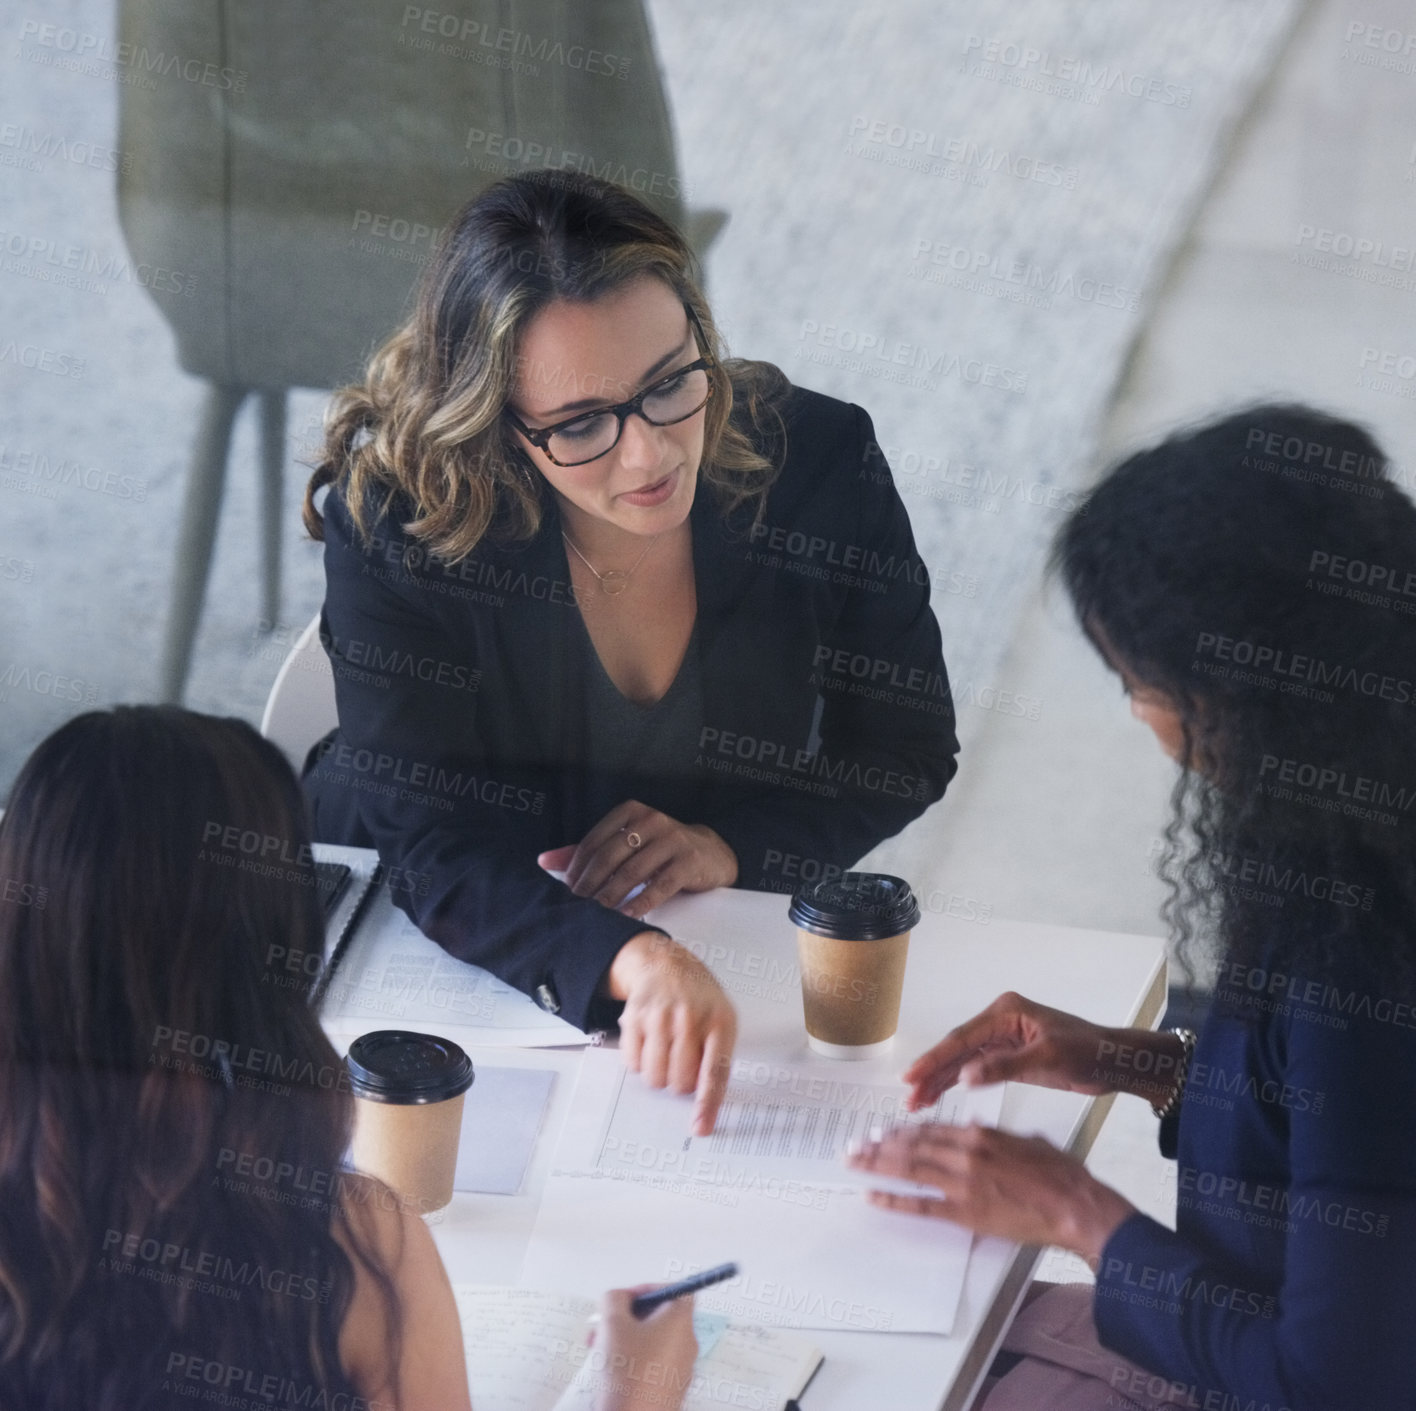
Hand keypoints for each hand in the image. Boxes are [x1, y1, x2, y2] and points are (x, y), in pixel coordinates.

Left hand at [539, 801, 737, 919]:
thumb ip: (590, 851)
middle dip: (591, 883)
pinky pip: (660, 886)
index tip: (568, 889)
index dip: (578, 866)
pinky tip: (627, 916)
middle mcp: (651, 820)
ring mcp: (672, 840)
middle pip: (612, 855)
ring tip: (598, 914)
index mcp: (631, 812)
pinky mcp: (688, 862)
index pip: (596, 840)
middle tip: (578, 905)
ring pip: (633, 871)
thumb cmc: (659, 850)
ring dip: (612, 895)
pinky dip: (640, 903)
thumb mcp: (627, 842)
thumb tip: (544, 861)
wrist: (710, 853)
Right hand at [585, 1286, 697, 1410]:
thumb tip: (617, 1297)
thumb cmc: (627, 1373)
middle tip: (603, 1328)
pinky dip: (633, 1360)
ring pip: (651, 1341)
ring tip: (599, 1351)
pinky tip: (611, 1372)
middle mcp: (687, 1342)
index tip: (624, 1300)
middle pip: (658, 1316)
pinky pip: (653, 1363)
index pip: (674, 1289)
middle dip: (626, 1318)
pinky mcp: (671, 1388)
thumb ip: (613, 1299)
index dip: (648, 1289)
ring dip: (625, 1339)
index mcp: (680, 1321)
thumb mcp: (612, 1324)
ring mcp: (681, 1368)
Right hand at [607, 932, 736, 1135]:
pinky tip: (649, 1043)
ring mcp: (660, 1016)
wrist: (666, 964)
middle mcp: (690, 1017)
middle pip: (680, 1080)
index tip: (700, 1128)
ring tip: (665, 1054)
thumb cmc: (699, 1000)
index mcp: (720, 1021)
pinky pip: (632, 1063)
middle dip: (680, 1084)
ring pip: (654, 1076)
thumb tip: (704, 1105)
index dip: (706, 1104)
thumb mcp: (721, 1020)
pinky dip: (640, 1062)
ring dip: (659, 1076)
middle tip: (681, 1067)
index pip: (715, 1071)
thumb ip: (717, 1058)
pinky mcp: (635, 1017)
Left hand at [846, 1122, 1134, 1264]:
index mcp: (980, 1135)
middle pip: (912, 1146)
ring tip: (854, 1162)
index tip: (883, 1131)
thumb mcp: (1026, 1141)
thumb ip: (995, 1135)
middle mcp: (965, 1154)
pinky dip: (893, 1199)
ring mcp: (962, 1183)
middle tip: (855, 1145)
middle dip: (879, 1145)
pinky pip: (920, 1204)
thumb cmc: (1059, 1174)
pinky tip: (872, 1195)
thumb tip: (974, 1127)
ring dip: (877, 1164)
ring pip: (909, 1169)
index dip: (903, 1131)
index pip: (931, 1130)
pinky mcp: (965, 1212)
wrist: (1075, 1206)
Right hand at [902, 991, 1164, 1109]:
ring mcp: (1003, 1039)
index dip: (935, 1058)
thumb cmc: (1088, 1052)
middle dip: (932, 1072)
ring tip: (917, 1102)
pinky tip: (941, 1095)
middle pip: (956, 1049)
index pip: (962, 1038)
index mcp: (1006, 1013)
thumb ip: (1005, 1066)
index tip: (912, 1075)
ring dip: (940, 1080)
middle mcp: (1000, 1022)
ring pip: (962, 1061)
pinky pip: (976, 1069)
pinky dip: (959, 1083)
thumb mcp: (1048, 1058)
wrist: (1113, 1062)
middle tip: (909, 1095)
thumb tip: (965, 1075)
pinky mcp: (1009, 1057)